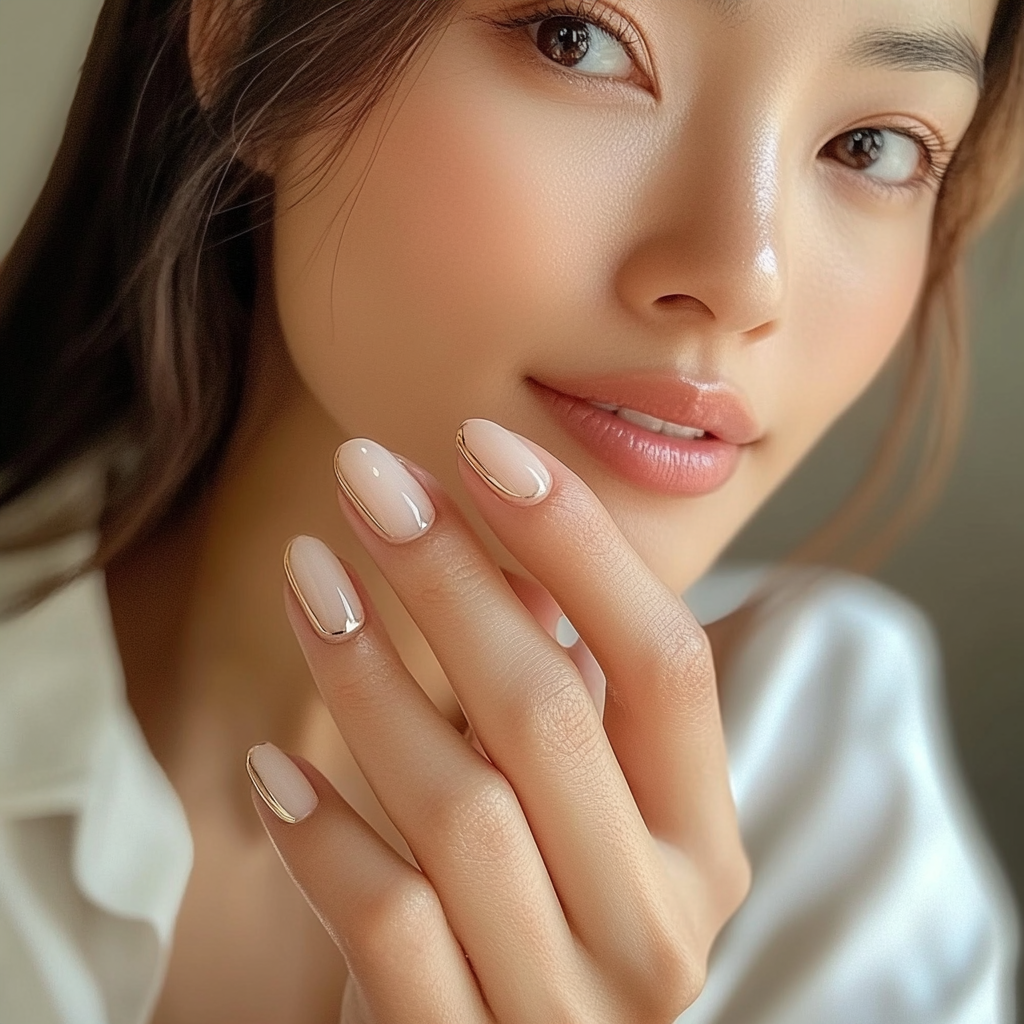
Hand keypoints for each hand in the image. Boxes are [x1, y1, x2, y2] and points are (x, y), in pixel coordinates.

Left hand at [246, 419, 750, 1022]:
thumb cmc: (535, 916)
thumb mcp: (571, 811)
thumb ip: (554, 698)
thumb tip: (499, 557)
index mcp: (703, 842)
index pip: (665, 662)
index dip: (579, 542)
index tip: (483, 444)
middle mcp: (661, 925)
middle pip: (550, 714)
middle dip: (449, 576)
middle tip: (368, 479)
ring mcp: (570, 1008)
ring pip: (463, 807)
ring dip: (369, 675)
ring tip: (309, 575)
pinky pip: (390, 928)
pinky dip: (324, 835)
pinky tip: (270, 765)